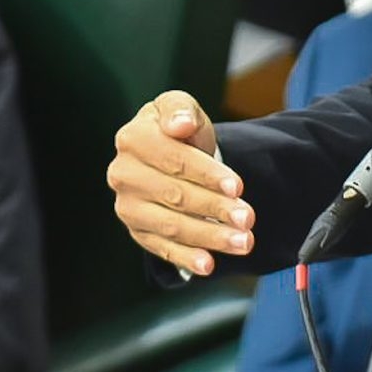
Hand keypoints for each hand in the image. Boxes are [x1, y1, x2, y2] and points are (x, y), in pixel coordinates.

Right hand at [108, 90, 255, 273]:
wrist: (170, 154)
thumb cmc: (179, 130)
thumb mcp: (181, 107)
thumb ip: (180, 109)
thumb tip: (180, 124)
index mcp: (132, 139)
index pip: (174, 159)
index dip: (207, 174)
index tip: (237, 186)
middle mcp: (123, 174)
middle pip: (175, 195)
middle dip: (215, 208)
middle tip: (248, 218)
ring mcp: (127, 206)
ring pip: (172, 225)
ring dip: (209, 237)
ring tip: (242, 241)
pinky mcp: (137, 230)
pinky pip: (162, 248)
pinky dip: (185, 258)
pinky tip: (208, 264)